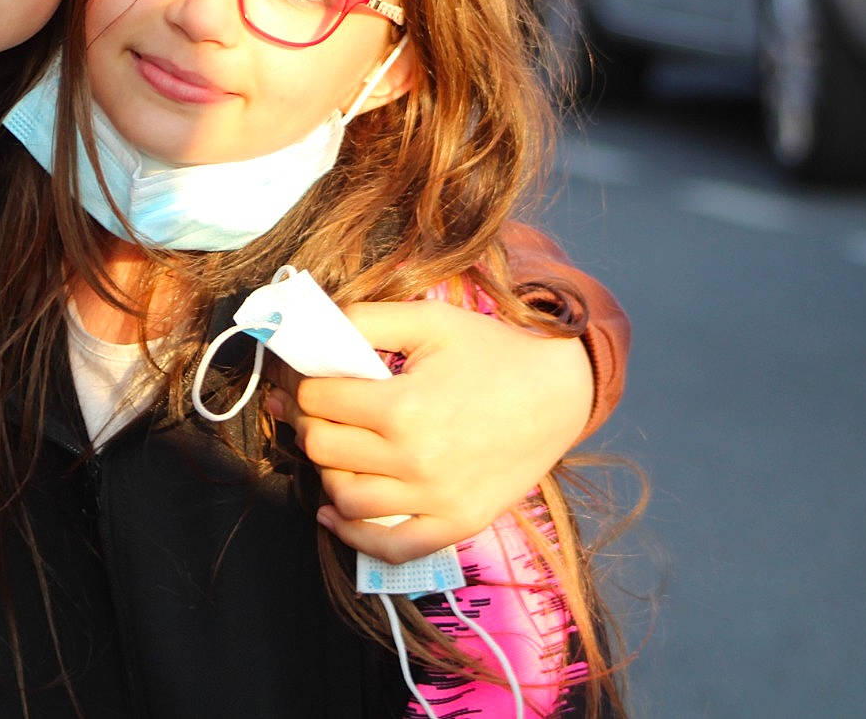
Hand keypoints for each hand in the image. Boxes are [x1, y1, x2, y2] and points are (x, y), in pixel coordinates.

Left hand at [265, 297, 593, 562]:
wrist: (561, 391)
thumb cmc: (492, 351)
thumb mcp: (428, 321)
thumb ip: (364, 319)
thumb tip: (309, 333)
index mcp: (404, 406)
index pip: (317, 400)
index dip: (305, 383)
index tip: (310, 377)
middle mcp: (416, 460)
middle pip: (322, 447)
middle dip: (309, 422)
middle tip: (319, 409)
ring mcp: (437, 500)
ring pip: (344, 497)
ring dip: (328, 470)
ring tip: (337, 448)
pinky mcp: (457, 524)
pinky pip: (390, 546)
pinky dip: (353, 535)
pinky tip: (333, 514)